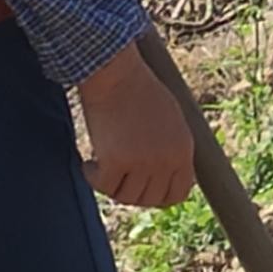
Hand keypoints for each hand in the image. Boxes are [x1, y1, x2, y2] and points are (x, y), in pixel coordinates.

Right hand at [74, 34, 197, 209]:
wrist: (117, 72)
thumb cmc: (140, 88)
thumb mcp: (170, 118)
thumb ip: (170, 147)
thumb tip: (162, 174)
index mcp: (184, 150)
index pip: (177, 194)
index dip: (158, 196)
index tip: (142, 187)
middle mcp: (166, 161)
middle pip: (149, 199)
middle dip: (132, 192)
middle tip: (117, 177)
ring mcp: (142, 163)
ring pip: (125, 197)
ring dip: (112, 186)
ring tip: (102, 167)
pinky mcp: (115, 162)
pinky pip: (103, 186)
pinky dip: (92, 178)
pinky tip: (88, 163)